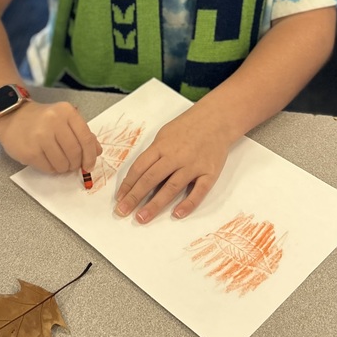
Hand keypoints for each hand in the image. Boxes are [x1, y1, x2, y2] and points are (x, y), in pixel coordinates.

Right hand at [0, 100, 100, 173]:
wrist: (12, 117)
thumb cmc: (43, 120)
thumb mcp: (65, 119)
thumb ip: (82, 133)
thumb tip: (97, 152)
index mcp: (66, 112)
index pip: (86, 138)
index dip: (90, 156)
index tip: (89, 165)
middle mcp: (54, 121)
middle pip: (75, 152)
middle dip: (77, 164)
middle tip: (73, 166)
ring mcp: (40, 136)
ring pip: (63, 163)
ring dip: (65, 168)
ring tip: (60, 163)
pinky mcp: (30, 151)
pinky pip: (48, 168)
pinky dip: (52, 169)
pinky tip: (48, 162)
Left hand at [114, 108, 229, 223]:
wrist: (216, 118)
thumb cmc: (187, 127)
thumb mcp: (164, 134)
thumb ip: (154, 154)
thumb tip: (138, 175)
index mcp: (161, 146)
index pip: (139, 168)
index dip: (127, 184)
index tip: (119, 199)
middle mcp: (175, 156)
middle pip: (151, 179)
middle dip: (135, 197)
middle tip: (122, 212)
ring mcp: (193, 165)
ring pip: (171, 187)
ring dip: (155, 204)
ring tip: (142, 218)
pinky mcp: (209, 173)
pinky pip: (198, 191)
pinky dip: (188, 203)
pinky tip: (177, 214)